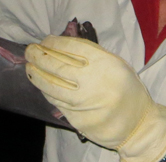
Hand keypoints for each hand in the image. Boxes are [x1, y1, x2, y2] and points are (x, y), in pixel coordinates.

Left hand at [25, 36, 165, 161]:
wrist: (137, 124)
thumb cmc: (127, 89)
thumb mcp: (116, 63)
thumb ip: (93, 53)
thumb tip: (62, 44)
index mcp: (105, 64)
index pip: (72, 47)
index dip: (54, 42)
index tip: (45, 40)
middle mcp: (92, 82)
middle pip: (57, 65)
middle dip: (38, 55)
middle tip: (30, 50)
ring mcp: (83, 103)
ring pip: (51, 85)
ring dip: (36, 73)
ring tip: (29, 66)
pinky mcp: (77, 119)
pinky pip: (55, 102)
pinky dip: (45, 90)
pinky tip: (40, 83)